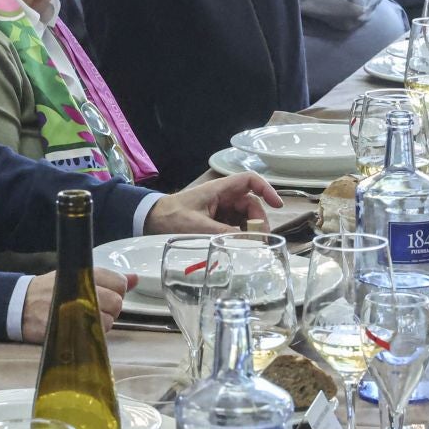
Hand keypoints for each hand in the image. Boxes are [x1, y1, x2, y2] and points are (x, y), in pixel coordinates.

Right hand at [21, 268, 131, 341]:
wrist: (21, 305)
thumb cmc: (51, 291)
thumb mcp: (77, 276)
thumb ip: (108, 279)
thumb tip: (135, 279)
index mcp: (85, 271)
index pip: (120, 282)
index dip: (116, 291)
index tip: (104, 294)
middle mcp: (82, 287)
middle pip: (117, 302)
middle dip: (111, 309)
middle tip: (95, 309)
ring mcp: (76, 307)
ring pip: (109, 320)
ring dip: (100, 323)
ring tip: (84, 319)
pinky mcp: (69, 325)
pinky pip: (94, 333)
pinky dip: (90, 334)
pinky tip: (79, 328)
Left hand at [142, 173, 281, 234]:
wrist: (151, 220)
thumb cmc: (171, 217)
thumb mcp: (198, 227)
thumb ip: (223, 234)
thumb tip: (248, 243)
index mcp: (219, 190)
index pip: (250, 181)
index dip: (267, 190)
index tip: (278, 206)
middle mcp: (222, 197)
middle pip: (251, 204)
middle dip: (258, 220)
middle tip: (260, 240)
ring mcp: (219, 208)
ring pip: (244, 217)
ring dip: (249, 230)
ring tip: (251, 246)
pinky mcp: (215, 220)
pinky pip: (234, 226)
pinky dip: (239, 235)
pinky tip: (239, 247)